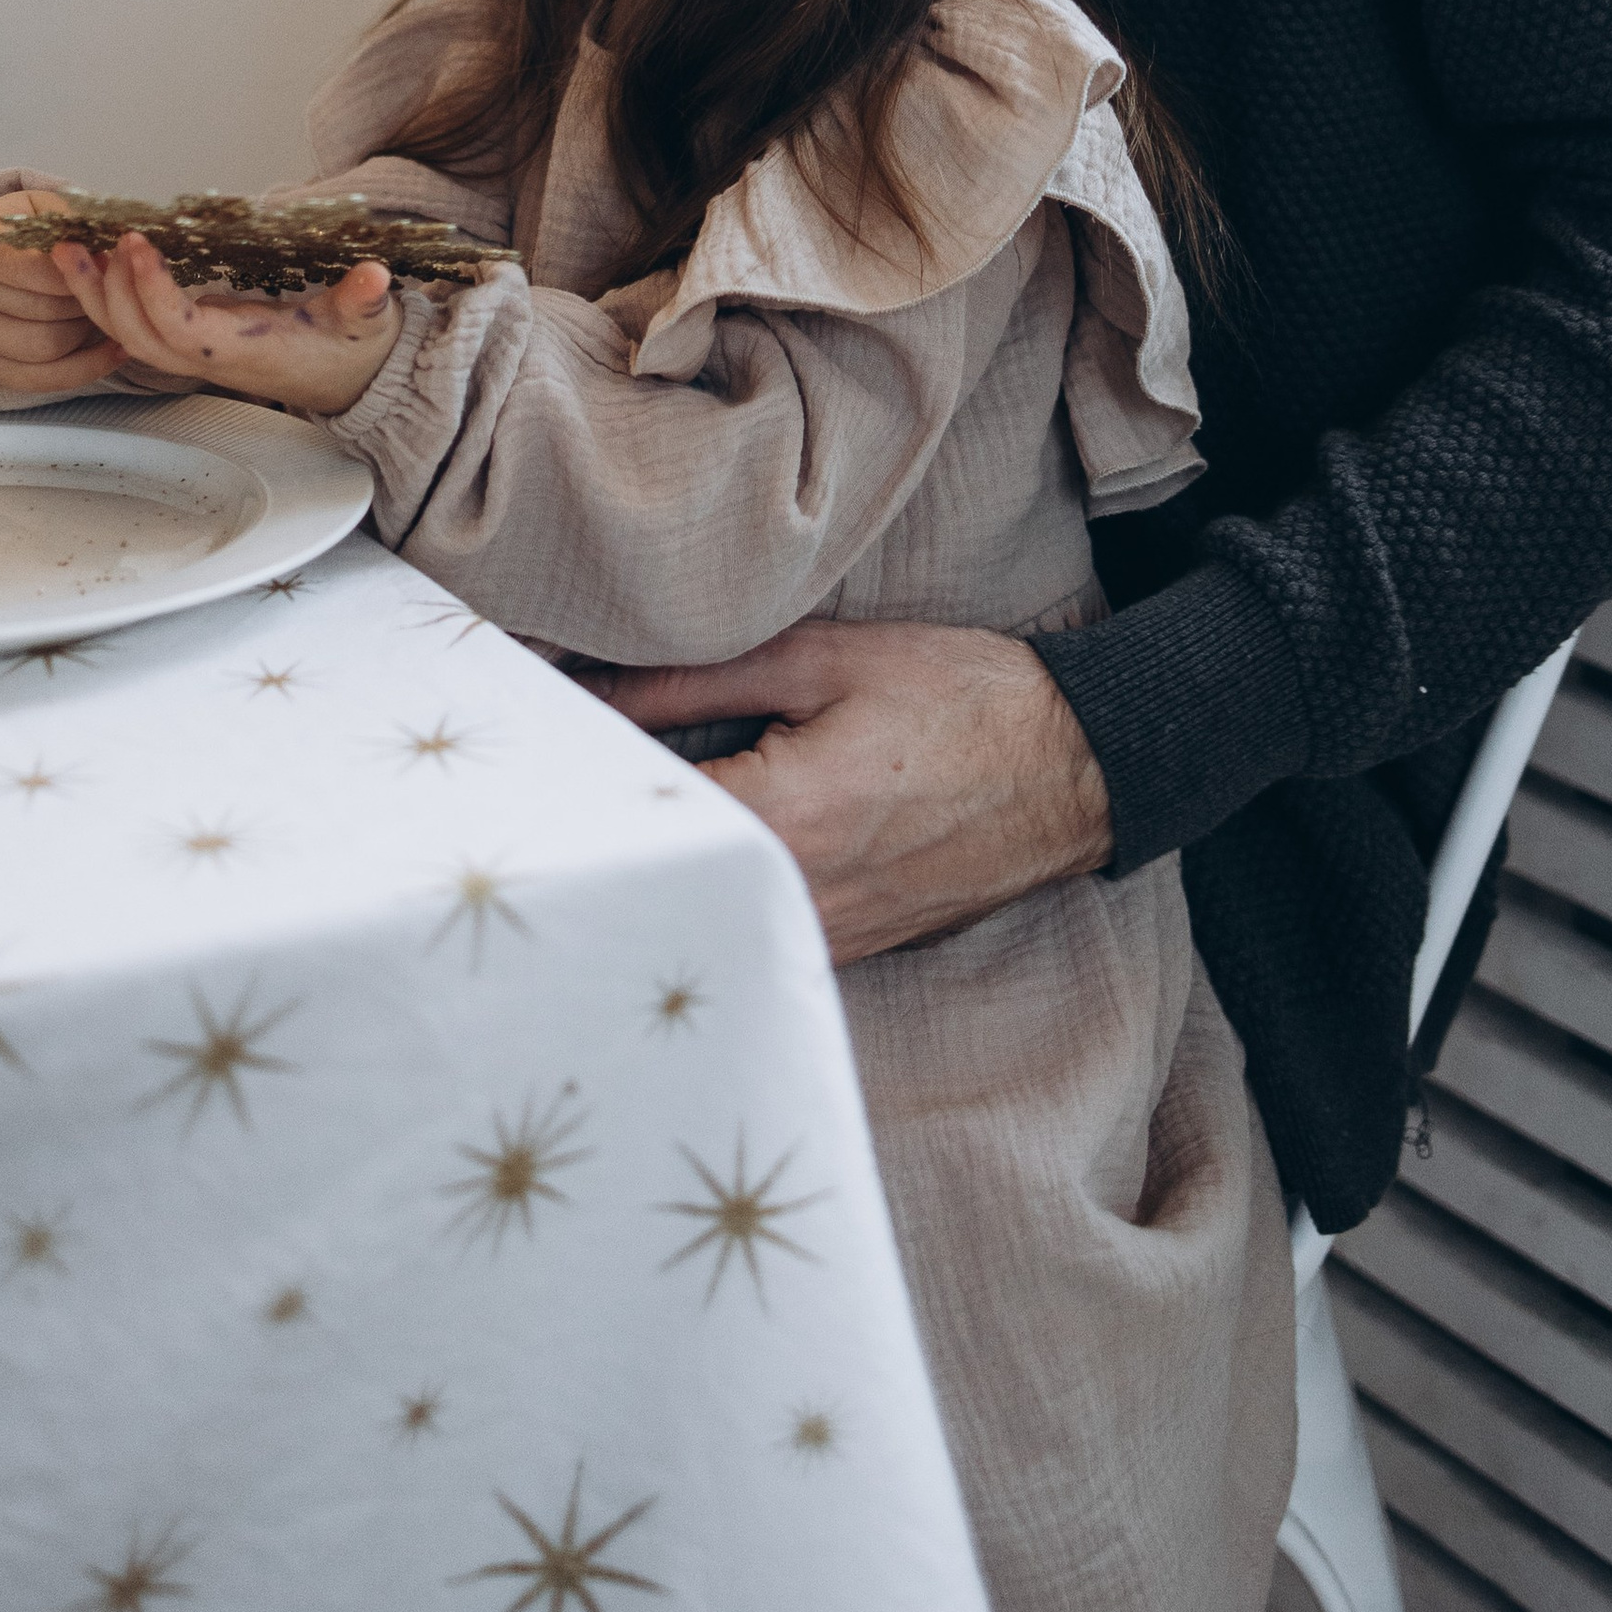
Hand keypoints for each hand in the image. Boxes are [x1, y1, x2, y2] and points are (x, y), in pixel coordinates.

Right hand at [0, 187, 130, 395]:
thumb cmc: (30, 230)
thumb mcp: (50, 208)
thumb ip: (77, 226)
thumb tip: (116, 256)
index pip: (31, 268)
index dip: (75, 270)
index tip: (103, 261)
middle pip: (44, 310)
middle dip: (86, 301)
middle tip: (110, 287)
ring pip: (46, 346)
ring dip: (85, 331)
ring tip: (101, 310)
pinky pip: (40, 379)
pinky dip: (84, 368)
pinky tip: (113, 349)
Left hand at [49, 231, 401, 416]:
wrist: (353, 383)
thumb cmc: (353, 350)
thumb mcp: (367, 323)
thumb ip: (365, 300)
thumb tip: (374, 277)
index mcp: (246, 350)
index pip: (183, 329)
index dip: (153, 292)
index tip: (137, 244)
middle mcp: (212, 358)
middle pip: (138, 336)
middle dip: (103, 291)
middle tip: (82, 241)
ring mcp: (198, 354)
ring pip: (128, 336)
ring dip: (94, 295)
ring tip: (70, 250)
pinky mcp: (194, 344)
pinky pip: (138, 327)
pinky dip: (111, 297)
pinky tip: (98, 265)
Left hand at [586, 621, 1113, 961]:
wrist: (1074, 765)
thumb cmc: (958, 697)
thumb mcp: (824, 660)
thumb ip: (694, 679)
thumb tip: (587, 686)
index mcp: (786, 822)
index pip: (638, 818)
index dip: (578, 780)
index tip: (538, 748)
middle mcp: (797, 902)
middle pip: (656, 880)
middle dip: (603, 833)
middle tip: (553, 786)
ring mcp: (823, 940)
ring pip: (697, 918)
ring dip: (657, 868)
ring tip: (614, 810)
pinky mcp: (845, 951)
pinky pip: (747, 931)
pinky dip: (711, 893)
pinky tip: (693, 849)